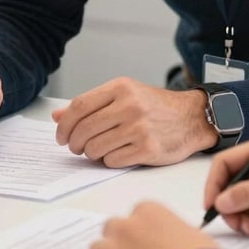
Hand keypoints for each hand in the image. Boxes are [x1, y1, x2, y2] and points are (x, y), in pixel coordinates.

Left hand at [52, 77, 215, 166]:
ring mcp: (139, 127)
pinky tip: (119, 153)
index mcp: (121, 87)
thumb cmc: (155, 107)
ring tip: (100, 149)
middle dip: (75, 143)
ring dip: (92, 153)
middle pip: (84, 129)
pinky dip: (110, 160)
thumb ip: (92, 104)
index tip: (61, 136)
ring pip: (95, 148)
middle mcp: (129, 105)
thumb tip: (58, 116)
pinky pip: (112, 161)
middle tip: (77, 147)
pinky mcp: (147, 149)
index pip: (79, 106)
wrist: (191, 117)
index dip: (64, 124)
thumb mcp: (125, 95)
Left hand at [89, 201, 220, 248]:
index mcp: (148, 210)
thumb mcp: (191, 233)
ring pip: (97, 248)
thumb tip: (173, 239)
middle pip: (112, 227)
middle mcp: (127, 225)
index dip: (140, 229)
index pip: (135, 214)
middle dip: (119, 239)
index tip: (146, 240)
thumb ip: (172, 230)